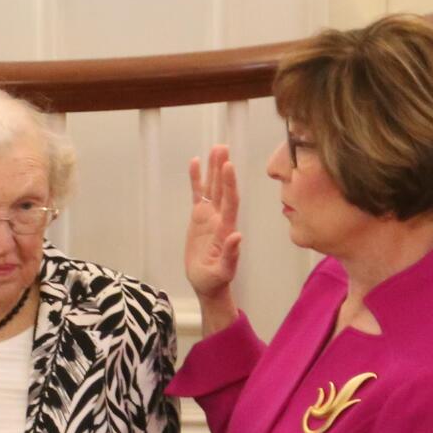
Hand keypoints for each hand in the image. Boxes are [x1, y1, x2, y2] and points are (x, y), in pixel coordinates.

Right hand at [185, 145, 242, 329]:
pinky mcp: (199, 218)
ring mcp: (210, 217)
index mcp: (226, 228)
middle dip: (222, 169)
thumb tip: (237, 235)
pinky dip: (197, 179)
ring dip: (213, 169)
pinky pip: (198, 195)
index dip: (229, 183)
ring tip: (215, 148)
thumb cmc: (215, 280)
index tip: (228, 165)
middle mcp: (220, 218)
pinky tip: (195, 163)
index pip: (229, 201)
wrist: (207, 284)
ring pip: (212, 188)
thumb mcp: (223, 270)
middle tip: (222, 148)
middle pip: (222, 189)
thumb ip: (230, 254)